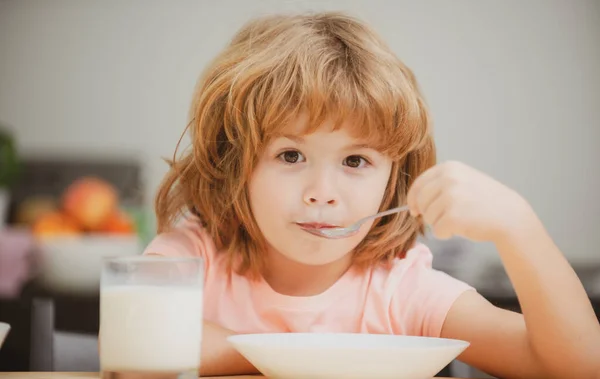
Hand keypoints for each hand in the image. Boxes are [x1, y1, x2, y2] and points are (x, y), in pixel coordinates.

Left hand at [407, 161, 534, 242]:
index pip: (419, 184)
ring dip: (439, 224)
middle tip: (445, 217)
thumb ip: (439, 185)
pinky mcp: (453, 216)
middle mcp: (448, 179)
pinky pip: (437, 230)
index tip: (414, 209)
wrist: (509, 215)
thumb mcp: (463, 180)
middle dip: (428, 213)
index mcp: (449, 168)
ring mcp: (451, 197)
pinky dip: (446, 234)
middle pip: (420, 202)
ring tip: (460, 220)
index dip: (413, 199)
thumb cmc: (484, 200)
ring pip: (428, 218)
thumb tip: (413, 202)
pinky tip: (462, 228)